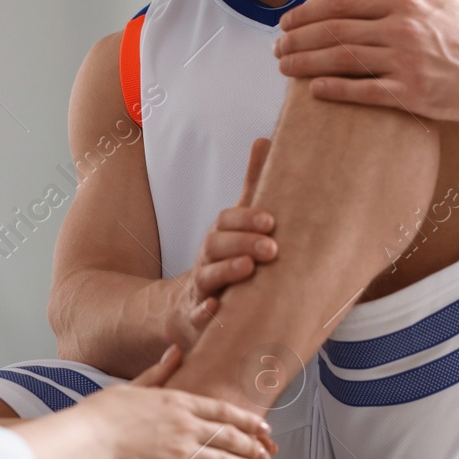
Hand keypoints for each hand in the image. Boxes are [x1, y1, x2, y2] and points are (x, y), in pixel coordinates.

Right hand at [80, 346, 273, 458]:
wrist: (87, 441)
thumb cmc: (102, 414)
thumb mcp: (132, 385)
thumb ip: (158, 372)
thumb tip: (176, 352)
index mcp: (178, 402)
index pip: (223, 411)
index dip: (246, 420)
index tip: (262, 426)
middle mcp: (187, 426)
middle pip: (230, 436)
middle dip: (251, 445)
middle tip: (265, 452)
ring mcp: (183, 453)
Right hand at [162, 138, 275, 349]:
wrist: (186, 307)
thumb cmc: (224, 260)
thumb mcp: (237, 225)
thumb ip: (252, 187)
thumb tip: (264, 139)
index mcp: (219, 237)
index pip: (227, 221)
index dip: (247, 219)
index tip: (271, 221)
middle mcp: (206, 260)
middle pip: (217, 246)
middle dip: (243, 244)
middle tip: (272, 248)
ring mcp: (199, 289)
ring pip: (207, 278)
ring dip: (226, 272)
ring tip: (248, 269)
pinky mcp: (196, 319)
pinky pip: (196, 316)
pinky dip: (204, 314)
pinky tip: (216, 310)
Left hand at [272, 0, 458, 122]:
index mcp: (404, 3)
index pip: (343, 5)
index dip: (307, 13)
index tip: (285, 22)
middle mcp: (403, 30)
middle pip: (335, 31)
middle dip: (298, 39)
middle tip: (275, 47)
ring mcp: (407, 62)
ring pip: (343, 60)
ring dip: (306, 63)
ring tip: (283, 66)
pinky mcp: (412, 94)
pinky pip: (364, 92)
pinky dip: (335, 90)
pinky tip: (312, 90)